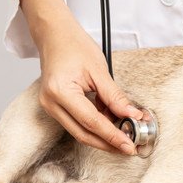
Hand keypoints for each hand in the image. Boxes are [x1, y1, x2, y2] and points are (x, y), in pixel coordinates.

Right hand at [21, 0, 141, 154]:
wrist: (54, 34)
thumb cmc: (74, 45)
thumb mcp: (99, 70)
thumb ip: (115, 96)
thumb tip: (132, 116)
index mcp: (60, 91)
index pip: (91, 122)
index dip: (112, 136)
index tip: (129, 145)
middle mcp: (51, 103)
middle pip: (83, 134)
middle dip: (108, 143)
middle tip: (129, 149)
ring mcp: (50, 106)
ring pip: (80, 132)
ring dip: (103, 136)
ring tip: (125, 136)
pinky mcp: (55, 107)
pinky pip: (77, 123)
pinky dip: (95, 126)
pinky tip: (112, 124)